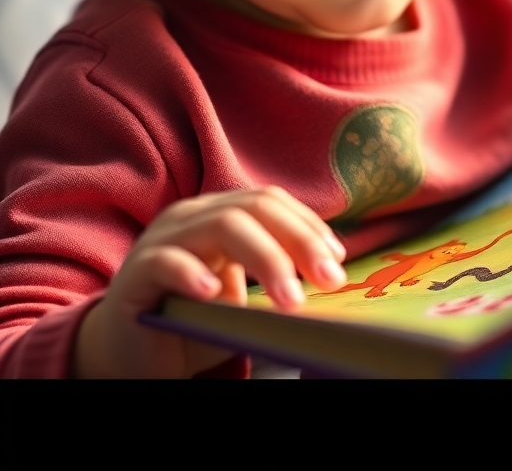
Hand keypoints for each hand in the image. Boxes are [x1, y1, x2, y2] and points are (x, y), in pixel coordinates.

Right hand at [73, 185, 346, 378]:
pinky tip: (215, 293)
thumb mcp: (242, 295)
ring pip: (222, 225)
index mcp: (219, 213)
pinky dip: (194, 273)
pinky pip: (166, 262)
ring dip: (266, 259)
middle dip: (299, 240)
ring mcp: (162, 239)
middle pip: (255, 207)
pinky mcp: (136, 273)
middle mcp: (192, 216)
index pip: (271, 201)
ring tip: (290, 297)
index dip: (308, 225)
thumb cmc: (192, 318)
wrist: (129, 353)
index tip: (337, 259)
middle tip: (328, 279)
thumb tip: (328, 278)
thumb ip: (274, 278)